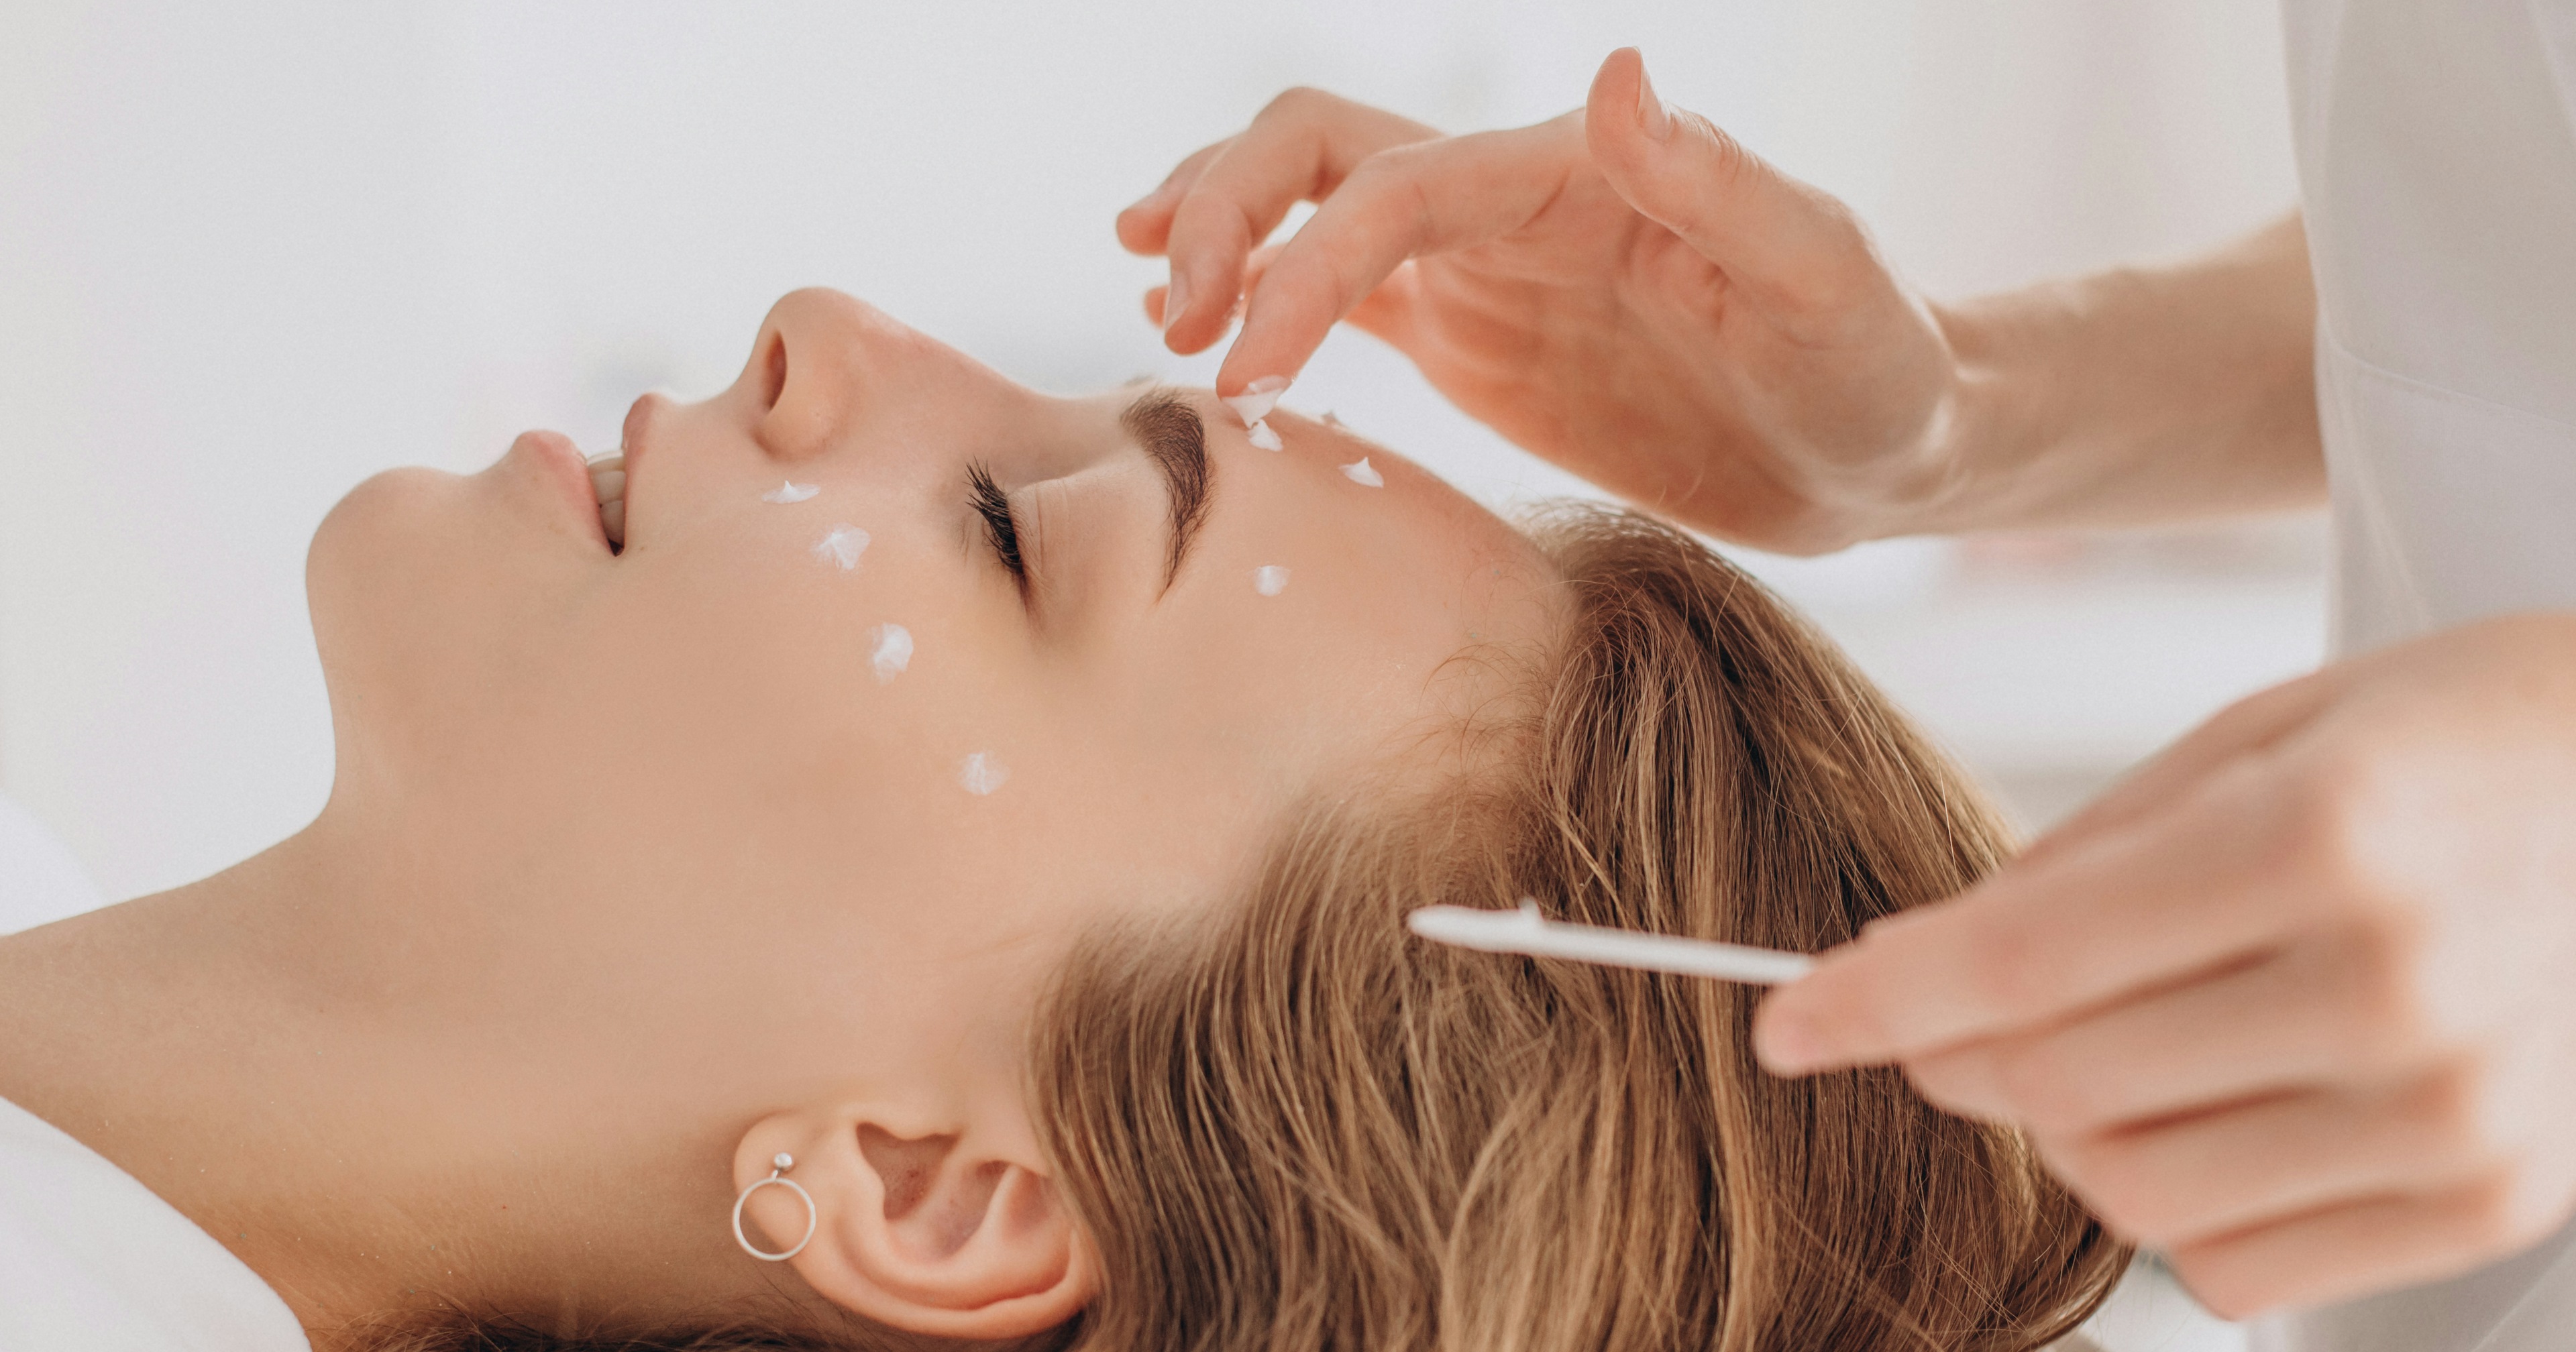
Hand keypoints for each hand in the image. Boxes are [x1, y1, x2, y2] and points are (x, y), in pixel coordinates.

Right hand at [1117, 49, 1963, 552]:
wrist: (1884, 453)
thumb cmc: (1876, 366)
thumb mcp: (1822, 275)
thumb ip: (1722, 183)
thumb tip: (1621, 72)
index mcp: (1575, 171)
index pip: (1390, 184)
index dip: (1296, 255)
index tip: (1244, 359)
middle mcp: (1511, 203)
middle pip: (1318, 153)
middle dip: (1223, 212)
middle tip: (1172, 321)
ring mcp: (1484, 269)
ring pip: (1309, 210)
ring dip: (1218, 235)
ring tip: (1149, 294)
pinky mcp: (1474, 341)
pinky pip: (1339, 302)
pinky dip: (1263, 309)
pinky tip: (1208, 347)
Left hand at [1755, 614, 2575, 1315]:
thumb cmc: (2447, 740)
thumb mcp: (2256, 735)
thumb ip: (2078, 862)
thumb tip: (1909, 964)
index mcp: (2324, 837)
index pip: (2022, 962)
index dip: (1873, 1002)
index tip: (1782, 1020)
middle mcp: (2394, 988)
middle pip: (2061, 1087)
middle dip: (1949, 1054)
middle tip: (1934, 1010)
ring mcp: (2454, 1113)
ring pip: (2134, 1194)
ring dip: (2057, 1131)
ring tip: (2091, 1044)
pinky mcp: (2490, 1200)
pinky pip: (2239, 1268)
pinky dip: (2171, 1207)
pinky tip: (2202, 1111)